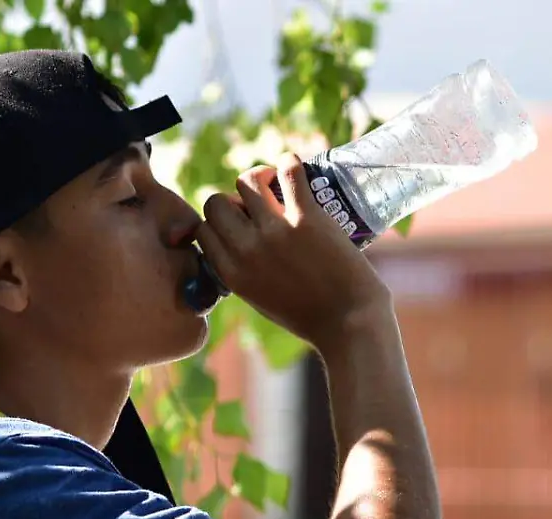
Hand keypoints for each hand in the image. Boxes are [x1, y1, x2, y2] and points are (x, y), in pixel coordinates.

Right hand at [197, 153, 391, 348]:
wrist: (349, 322)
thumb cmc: (309, 317)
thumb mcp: (260, 300)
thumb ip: (244, 272)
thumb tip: (240, 243)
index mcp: (231, 273)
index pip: (203, 229)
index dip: (218, 223)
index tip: (237, 223)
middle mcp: (246, 250)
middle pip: (216, 202)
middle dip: (233, 200)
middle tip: (256, 203)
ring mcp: (275, 232)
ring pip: (247, 180)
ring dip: (259, 176)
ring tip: (273, 181)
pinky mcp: (306, 217)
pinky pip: (288, 171)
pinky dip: (289, 162)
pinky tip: (292, 166)